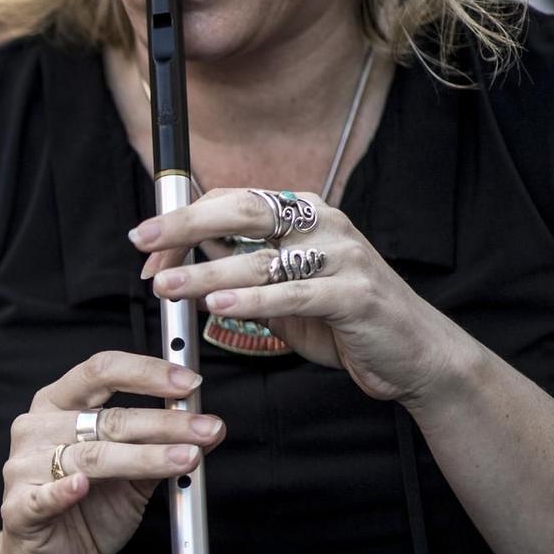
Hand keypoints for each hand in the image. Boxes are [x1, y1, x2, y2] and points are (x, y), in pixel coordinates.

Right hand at [0, 351, 224, 553]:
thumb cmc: (86, 513)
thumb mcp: (132, 475)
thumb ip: (162, 446)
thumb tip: (211, 426)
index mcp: (57, 406)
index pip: (100, 372)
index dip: (147, 373)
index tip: (189, 384)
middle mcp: (35, 429)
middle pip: (105, 418)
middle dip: (163, 423)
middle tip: (206, 428)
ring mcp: (22, 469)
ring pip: (90, 457)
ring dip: (144, 457)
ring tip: (187, 459)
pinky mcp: (18, 510)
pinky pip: (44, 497)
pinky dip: (64, 490)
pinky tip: (83, 486)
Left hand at [136, 188, 474, 404]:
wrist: (412, 352)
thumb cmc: (339, 317)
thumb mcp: (281, 287)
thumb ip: (241, 267)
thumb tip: (180, 255)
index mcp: (304, 214)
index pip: (233, 201)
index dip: (183, 220)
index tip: (142, 243)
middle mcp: (324, 224)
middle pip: (243, 212)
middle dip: (185, 226)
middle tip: (141, 242)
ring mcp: (343, 257)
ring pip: (262, 258)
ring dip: (206, 272)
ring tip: (166, 286)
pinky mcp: (355, 294)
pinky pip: (295, 294)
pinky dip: (253, 301)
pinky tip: (218, 304)